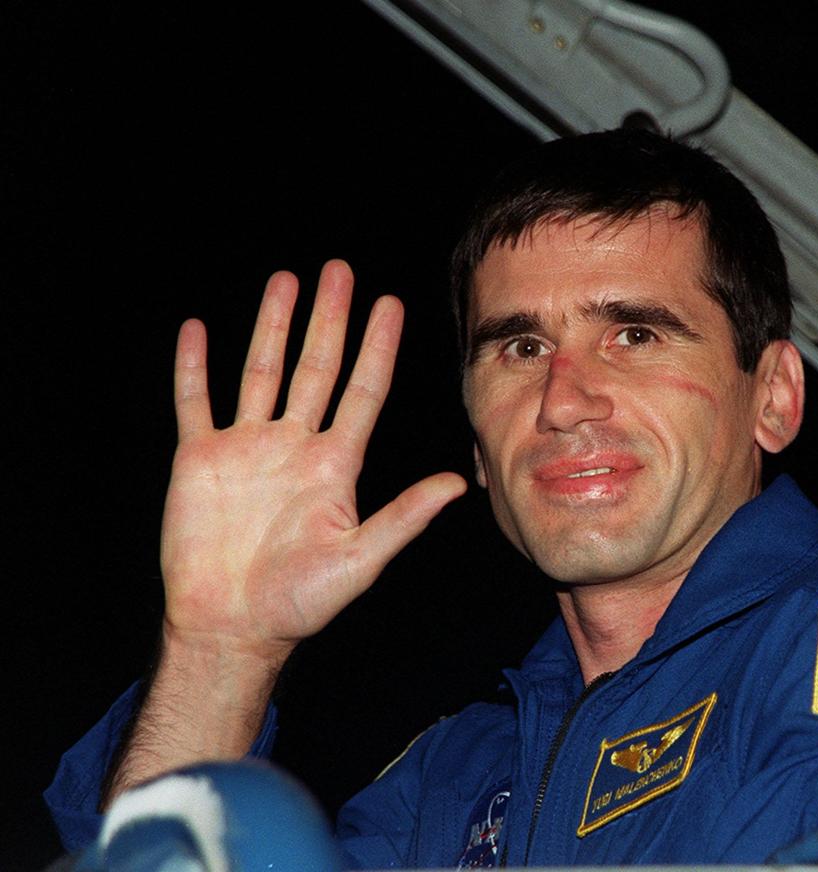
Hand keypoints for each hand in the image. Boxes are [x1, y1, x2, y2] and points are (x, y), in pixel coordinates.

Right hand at [159, 260, 464, 663]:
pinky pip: (196, 402)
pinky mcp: (198, 459)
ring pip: (261, 371)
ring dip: (271, 326)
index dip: (377, 348)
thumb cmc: (299, 601)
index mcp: (335, 464)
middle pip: (315, 368)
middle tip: (340, 270)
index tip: (390, 304)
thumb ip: (404, 517)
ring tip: (285, 280)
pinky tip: (198, 330)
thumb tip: (456, 482)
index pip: (362, 390)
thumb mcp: (360, 558)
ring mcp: (246, 447)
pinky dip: (194, 367)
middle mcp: (294, 445)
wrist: (231, 626)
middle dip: (329, 319)